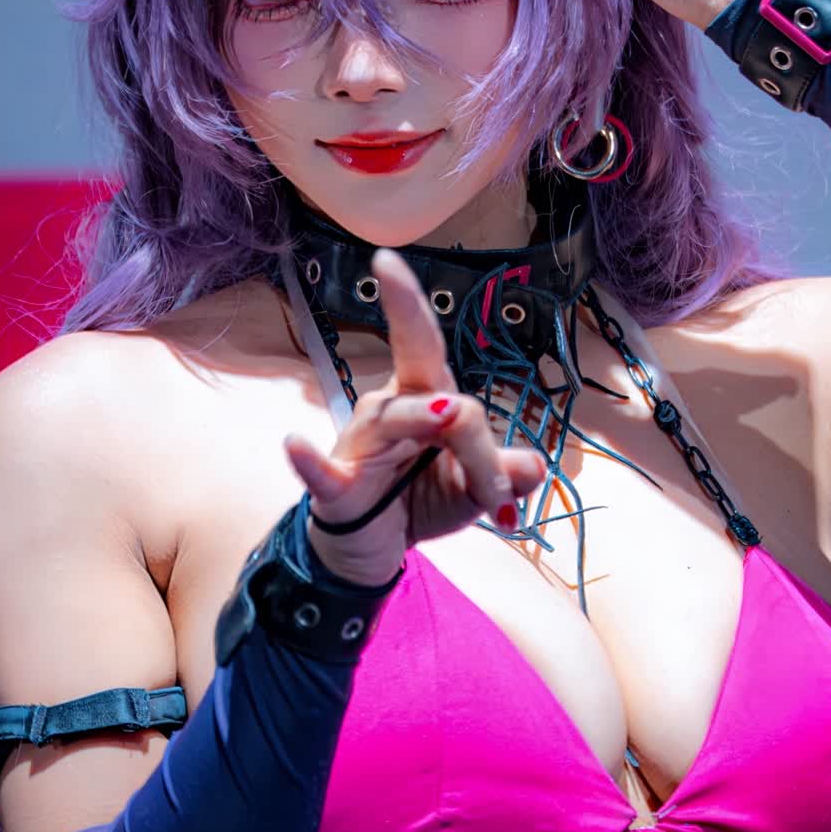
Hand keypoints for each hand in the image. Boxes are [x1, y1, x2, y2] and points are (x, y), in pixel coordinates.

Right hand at [282, 249, 547, 584]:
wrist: (367, 549)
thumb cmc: (418, 499)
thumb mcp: (471, 490)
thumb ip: (501, 473)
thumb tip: (535, 465)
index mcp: (423, 396)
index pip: (422, 343)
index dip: (412, 313)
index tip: (395, 282)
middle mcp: (388, 408)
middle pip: (437, 395)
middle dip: (469, 425)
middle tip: (494, 470)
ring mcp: (358, 443)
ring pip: (400, 426)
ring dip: (454, 460)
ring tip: (487, 493)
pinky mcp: (334, 485)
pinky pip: (321, 470)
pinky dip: (309, 459)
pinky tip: (295, 444)